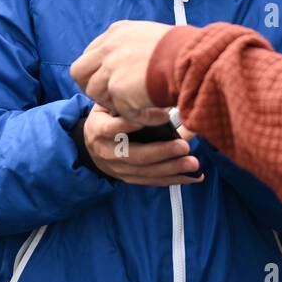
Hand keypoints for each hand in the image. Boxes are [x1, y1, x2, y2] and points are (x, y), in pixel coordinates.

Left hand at [71, 20, 173, 123]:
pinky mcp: (118, 89)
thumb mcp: (151, 36)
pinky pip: (121, 111)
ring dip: (117, 104)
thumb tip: (130, 64)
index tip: (110, 81)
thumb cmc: (183, 49)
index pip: (90, 54)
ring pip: (96, 94)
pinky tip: (158, 116)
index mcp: (116, 33)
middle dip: (91, 87)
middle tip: (112, 98)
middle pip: (79, 72)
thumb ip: (133, 47)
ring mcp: (110, 69)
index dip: (97, 71)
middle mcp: (108, 48)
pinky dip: (140, 118)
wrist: (193, 58)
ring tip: (142, 107)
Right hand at [82, 105, 202, 186]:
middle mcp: (106, 151)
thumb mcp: (107, 105)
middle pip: (135, 155)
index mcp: (98, 129)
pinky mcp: (129, 178)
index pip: (112, 128)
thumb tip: (161, 99)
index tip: (157, 117)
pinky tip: (191, 176)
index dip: (130, 125)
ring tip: (192, 163)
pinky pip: (151, 181)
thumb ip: (126, 102)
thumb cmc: (105, 118)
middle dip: (161, 152)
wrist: (90, 146)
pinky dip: (173, 179)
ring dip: (171, 169)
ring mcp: (117, 168)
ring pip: (145, 171)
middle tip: (183, 147)